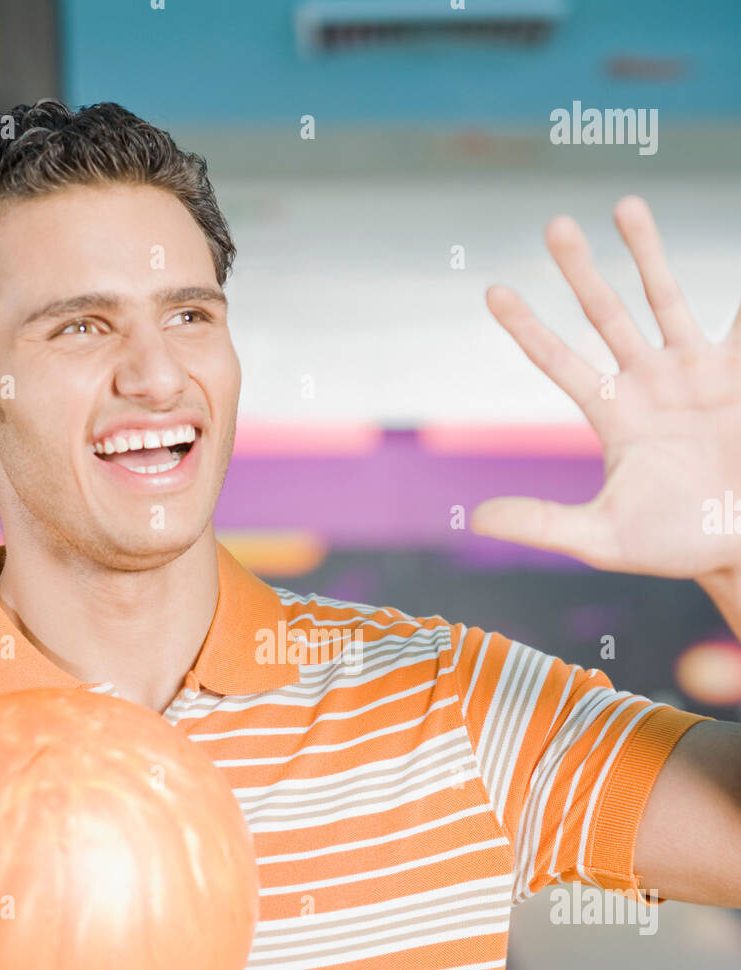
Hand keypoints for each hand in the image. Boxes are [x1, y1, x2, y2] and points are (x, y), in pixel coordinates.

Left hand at [471, 196, 740, 579]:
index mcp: (613, 414)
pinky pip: (740, 318)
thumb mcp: (602, 537)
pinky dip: (739, 288)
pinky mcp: (739, 372)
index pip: (558, 362)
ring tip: (623, 203)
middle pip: (605, 314)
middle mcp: (648, 382)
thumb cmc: (673, 544)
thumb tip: (476, 519)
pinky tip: (733, 232)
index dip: (528, 328)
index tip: (494, 290)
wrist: (739, 545)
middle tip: (554, 225)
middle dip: (580, 272)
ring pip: (665, 297)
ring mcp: (695, 371)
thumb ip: (543, 523)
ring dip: (645, 252)